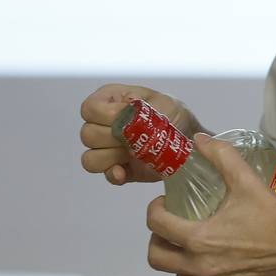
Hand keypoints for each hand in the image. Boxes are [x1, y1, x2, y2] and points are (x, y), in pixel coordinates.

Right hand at [79, 84, 202, 185]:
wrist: (189, 138)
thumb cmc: (173, 114)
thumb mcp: (162, 104)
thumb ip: (140, 112)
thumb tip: (123, 131)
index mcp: (109, 100)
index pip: (89, 109)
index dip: (106, 115)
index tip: (130, 116)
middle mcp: (102, 124)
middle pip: (87, 135)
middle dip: (112, 138)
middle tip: (136, 137)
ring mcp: (108, 148)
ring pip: (90, 158)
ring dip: (112, 157)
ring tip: (135, 152)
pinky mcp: (118, 168)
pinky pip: (105, 175)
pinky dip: (115, 174)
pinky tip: (127, 170)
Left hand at [145, 134, 275, 275]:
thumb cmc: (273, 216)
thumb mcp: (247, 182)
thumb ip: (221, 157)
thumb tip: (199, 139)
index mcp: (199, 238)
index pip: (156, 224)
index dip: (155, 209)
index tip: (165, 204)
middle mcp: (200, 267)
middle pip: (157, 258)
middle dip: (159, 239)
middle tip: (173, 226)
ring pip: (180, 274)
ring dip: (181, 258)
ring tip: (198, 243)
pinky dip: (206, 275)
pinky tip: (221, 261)